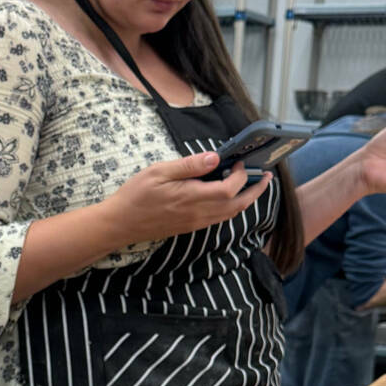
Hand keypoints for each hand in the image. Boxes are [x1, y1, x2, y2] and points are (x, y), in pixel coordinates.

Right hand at [102, 152, 270, 247]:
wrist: (120, 224)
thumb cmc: (135, 196)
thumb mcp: (159, 172)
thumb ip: (189, 165)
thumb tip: (214, 157)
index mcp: (192, 198)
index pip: (230, 189)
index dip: (241, 176)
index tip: (239, 162)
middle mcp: (198, 214)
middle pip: (238, 206)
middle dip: (255, 191)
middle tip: (266, 177)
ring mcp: (195, 223)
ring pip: (230, 215)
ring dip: (245, 200)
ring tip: (253, 186)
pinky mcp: (190, 227)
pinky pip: (219, 219)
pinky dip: (231, 208)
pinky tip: (229, 198)